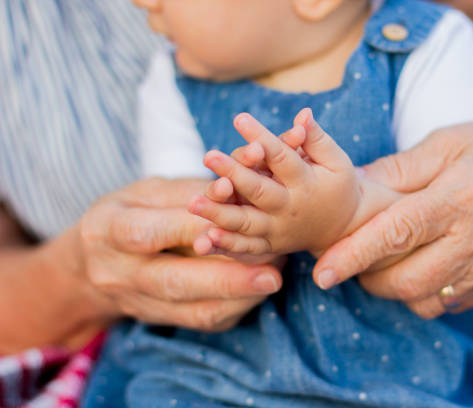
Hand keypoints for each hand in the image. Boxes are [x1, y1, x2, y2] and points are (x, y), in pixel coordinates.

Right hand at [79, 177, 281, 330]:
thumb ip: (189, 191)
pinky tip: (259, 290)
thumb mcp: (148, 191)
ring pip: (192, 310)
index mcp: (108, 230)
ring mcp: (138, 302)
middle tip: (270, 274)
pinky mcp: (162, 319)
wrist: (92, 264)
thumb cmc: (130, 213)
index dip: (192, 228)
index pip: (149, 232)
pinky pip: (202, 320)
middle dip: (225, 279)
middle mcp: (118, 273)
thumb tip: (233, 187)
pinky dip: (236, 306)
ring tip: (275, 279)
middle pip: (172, 282)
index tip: (237, 219)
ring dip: (239, 297)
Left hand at [190, 109, 399, 256]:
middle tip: (209, 155)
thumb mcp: (336, 161)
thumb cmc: (338, 186)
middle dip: (233, 173)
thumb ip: (317, 139)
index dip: (261, 137)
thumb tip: (303, 114)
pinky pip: (245, 248)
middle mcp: (289, 209)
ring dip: (219, 214)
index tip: (239, 118)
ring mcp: (278, 231)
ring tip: (193, 202)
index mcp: (306, 183)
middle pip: (258, 190)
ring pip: (246, 223)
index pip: (281, 157)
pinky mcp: (269, 246)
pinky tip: (204, 237)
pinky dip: (226, 245)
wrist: (343, 227)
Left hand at [313, 109, 472, 317]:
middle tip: (350, 261)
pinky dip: (426, 292)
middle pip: (408, 279)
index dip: (355, 256)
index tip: (323, 273)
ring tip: (383, 264)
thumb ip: (396, 170)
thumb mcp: (442, 143)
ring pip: (428, 299)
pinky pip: (452, 303)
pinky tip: (420, 268)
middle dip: (367, 278)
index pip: (398, 234)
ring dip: (394, 288)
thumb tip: (350, 188)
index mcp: (461, 196)